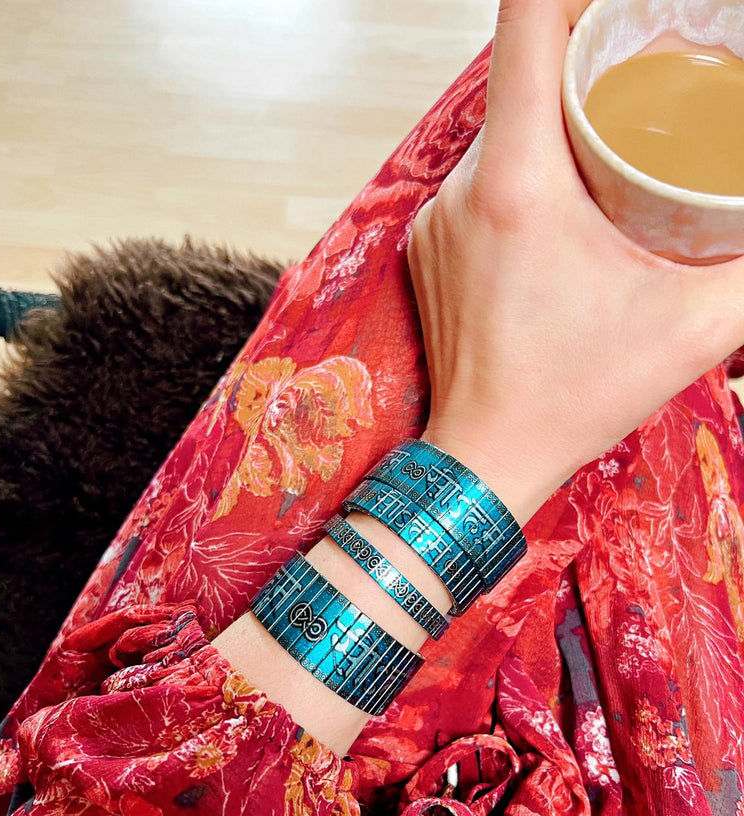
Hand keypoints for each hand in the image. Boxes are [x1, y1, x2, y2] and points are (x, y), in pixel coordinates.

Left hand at [408, 0, 743, 525]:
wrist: (487, 460)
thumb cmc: (575, 398)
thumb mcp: (694, 327)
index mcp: (518, 181)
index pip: (527, 19)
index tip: (626, 6)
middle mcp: (465, 185)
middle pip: (521, 72)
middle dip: (588, 61)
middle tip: (651, 81)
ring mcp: (438, 216)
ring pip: (503, 128)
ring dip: (557, 123)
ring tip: (616, 150)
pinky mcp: (430, 244)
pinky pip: (482, 176)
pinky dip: (526, 172)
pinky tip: (568, 206)